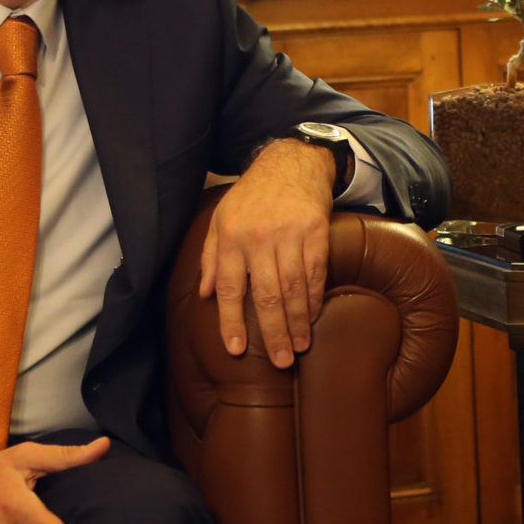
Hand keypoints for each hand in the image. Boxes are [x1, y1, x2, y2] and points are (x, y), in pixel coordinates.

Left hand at [201, 136, 337, 365]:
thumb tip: (206, 295)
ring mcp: (290, 235)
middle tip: (281, 361)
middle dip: (273, 333)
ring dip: (298, 322)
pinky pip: (316, 273)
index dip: (231, 322)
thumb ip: (211, 257)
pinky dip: (315, 299)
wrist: (292, 162)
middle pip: (267, 296)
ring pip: (294, 289)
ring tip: (300, 346)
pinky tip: (313, 317)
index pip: (230, 288)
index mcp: (231, 237)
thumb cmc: (252, 196)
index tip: (236, 350)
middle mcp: (259, 238)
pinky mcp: (316, 232)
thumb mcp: (221, 219)